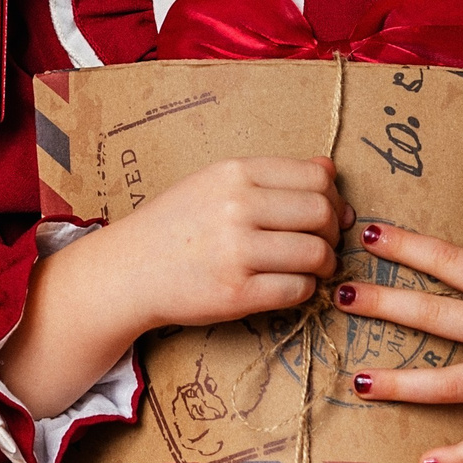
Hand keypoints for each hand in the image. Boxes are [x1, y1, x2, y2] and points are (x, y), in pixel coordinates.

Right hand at [0, 157, 345, 416]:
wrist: (128, 270)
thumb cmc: (175, 225)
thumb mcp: (216, 183)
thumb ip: (271, 176)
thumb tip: (329, 169)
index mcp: (234, 173)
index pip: (315, 177)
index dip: (333, 196)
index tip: (329, 212)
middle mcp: (237, 207)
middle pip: (321, 213)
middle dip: (333, 231)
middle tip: (324, 242)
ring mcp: (237, 251)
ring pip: (316, 253)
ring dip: (325, 263)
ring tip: (314, 267)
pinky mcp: (237, 293)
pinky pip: (298, 289)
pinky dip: (306, 289)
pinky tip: (293, 285)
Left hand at [339, 159, 462, 462]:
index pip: (451, 261)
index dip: (408, 245)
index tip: (368, 234)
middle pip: (436, 316)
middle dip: (385, 304)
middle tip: (339, 295)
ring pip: (451, 384)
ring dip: (403, 385)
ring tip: (357, 383)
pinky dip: (462, 455)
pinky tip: (426, 462)